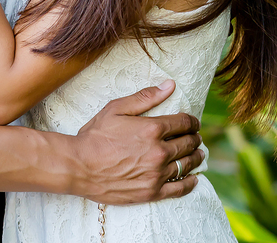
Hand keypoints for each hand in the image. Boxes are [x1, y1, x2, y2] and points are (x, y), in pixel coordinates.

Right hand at [68, 81, 204, 204]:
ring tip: (198, 154)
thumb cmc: (95, 136)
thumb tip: (170, 85)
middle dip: (194, 138)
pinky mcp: (152, 192)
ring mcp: (156, 174)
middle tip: (196, 137)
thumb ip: (145, 97)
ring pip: (186, 164)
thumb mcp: (116, 109)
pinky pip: (180, 188)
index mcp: (153, 129)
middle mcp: (159, 152)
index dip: (192, 121)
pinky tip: (194, 179)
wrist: (79, 166)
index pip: (184, 123)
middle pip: (188, 143)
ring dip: (195, 157)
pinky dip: (190, 183)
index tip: (193, 123)